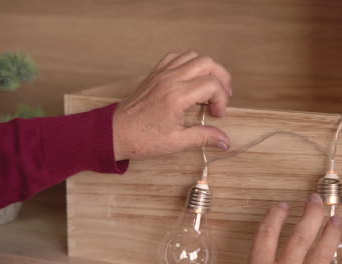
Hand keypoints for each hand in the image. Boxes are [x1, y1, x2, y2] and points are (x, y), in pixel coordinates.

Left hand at [112, 51, 231, 160]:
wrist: (115, 132)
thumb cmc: (142, 139)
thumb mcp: (177, 142)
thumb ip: (204, 138)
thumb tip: (225, 142)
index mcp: (176, 96)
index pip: (212, 85)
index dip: (221, 100)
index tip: (217, 114)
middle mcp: (170, 79)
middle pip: (207, 63)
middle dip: (222, 78)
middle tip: (223, 96)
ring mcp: (162, 73)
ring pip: (193, 56)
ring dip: (207, 69)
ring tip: (210, 87)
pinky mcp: (155, 73)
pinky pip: (177, 57)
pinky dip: (189, 63)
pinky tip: (191, 79)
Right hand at [249, 193, 341, 263]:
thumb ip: (257, 260)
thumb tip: (258, 251)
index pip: (266, 236)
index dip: (274, 217)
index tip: (282, 205)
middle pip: (299, 239)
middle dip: (309, 216)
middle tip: (315, 200)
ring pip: (321, 255)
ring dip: (331, 236)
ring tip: (337, 221)